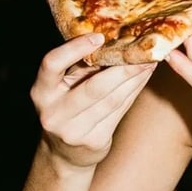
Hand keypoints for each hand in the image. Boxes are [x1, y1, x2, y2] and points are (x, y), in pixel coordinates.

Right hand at [31, 33, 156, 166]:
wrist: (65, 153)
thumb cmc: (68, 107)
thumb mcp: (65, 86)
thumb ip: (81, 65)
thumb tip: (115, 37)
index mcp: (41, 91)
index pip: (51, 64)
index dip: (74, 49)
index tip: (99, 37)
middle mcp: (52, 112)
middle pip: (94, 87)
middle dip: (123, 68)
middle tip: (145, 51)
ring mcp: (73, 130)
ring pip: (112, 99)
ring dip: (135, 78)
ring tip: (150, 61)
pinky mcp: (94, 141)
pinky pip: (120, 111)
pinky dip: (134, 91)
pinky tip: (144, 78)